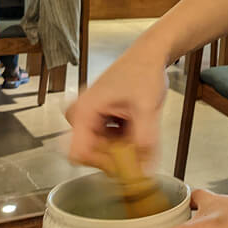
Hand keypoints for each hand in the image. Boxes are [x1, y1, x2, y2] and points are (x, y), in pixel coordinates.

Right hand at [66, 43, 168, 171]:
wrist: (148, 56)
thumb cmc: (143, 72)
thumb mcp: (146, 108)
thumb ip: (146, 141)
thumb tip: (145, 171)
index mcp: (84, 111)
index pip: (79, 153)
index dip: (102, 163)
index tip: (124, 162)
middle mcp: (80, 115)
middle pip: (92, 153)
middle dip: (116, 155)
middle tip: (139, 147)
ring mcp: (88, 117)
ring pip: (102, 149)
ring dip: (122, 146)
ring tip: (140, 128)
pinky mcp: (97, 119)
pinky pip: (107, 141)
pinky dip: (123, 139)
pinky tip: (136, 125)